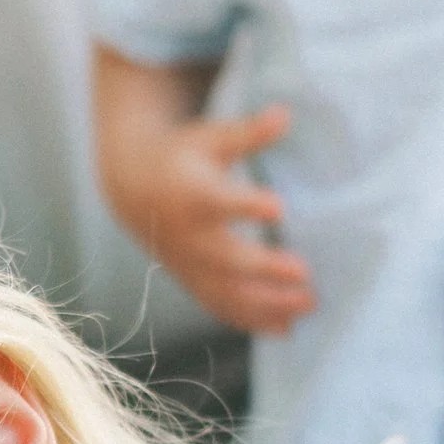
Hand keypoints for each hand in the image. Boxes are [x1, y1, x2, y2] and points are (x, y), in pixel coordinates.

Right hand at [92, 49, 315, 334]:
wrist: (134, 191)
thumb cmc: (182, 158)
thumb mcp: (210, 138)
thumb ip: (247, 133)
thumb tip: (285, 114)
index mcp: (193, 194)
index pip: (219, 202)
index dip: (247, 205)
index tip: (278, 206)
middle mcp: (190, 236)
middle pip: (227, 258)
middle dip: (265, 269)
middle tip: (305, 274)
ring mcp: (191, 265)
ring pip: (227, 291)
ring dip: (267, 304)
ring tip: (309, 305)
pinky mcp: (193, 282)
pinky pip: (221, 307)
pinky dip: (251, 321)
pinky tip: (286, 329)